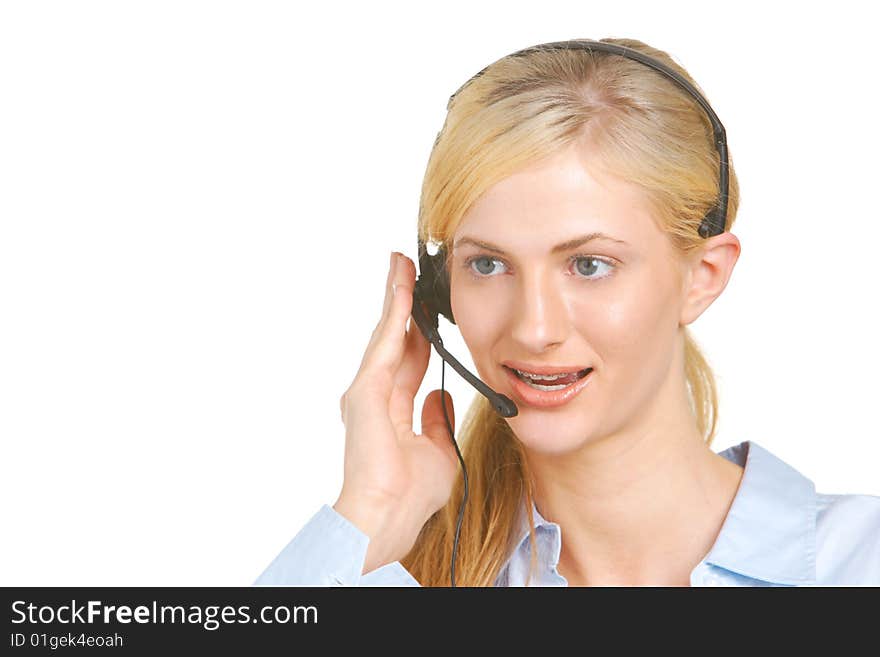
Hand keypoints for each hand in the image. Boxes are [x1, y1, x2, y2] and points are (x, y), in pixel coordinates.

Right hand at [334, 251, 459, 571]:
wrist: (389, 516)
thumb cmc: (409, 496)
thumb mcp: (438, 452)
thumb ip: (437, 422)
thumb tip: (440, 396)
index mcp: (391, 411)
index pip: (409, 362)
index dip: (418, 334)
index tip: (427, 310)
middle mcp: (375, 397)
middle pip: (394, 340)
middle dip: (403, 305)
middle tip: (408, 271)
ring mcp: (367, 391)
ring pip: (386, 333)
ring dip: (396, 298)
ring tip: (402, 264)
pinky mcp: (366, 389)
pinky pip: (387, 342)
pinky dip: (395, 312)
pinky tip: (403, 287)